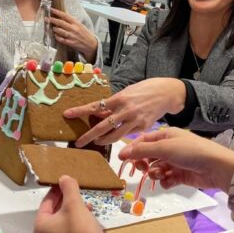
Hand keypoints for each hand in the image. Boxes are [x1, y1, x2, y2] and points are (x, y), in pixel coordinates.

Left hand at [34, 175, 106, 232]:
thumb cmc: (81, 232)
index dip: (56, 189)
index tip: (64, 181)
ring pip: (63, 221)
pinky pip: (69, 230)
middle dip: (66, 200)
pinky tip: (87, 216)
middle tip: (74, 190)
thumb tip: (64, 178)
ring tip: (84, 202)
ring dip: (73, 210)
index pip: (46, 202)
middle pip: (54, 212)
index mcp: (40, 227)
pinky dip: (76, 221)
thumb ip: (69, 188)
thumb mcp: (75, 205)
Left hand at [50, 8, 97, 61]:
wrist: (91, 44)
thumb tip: (60, 17)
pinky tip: (56, 35)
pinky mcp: (71, 43)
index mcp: (76, 23)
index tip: (52, 9)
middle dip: (53, 20)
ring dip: (55, 29)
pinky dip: (57, 37)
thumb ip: (71, 21)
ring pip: (60, 31)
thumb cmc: (84, 33)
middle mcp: (74, 29)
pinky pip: (61, 39)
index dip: (58, 12)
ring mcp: (72, 36)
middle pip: (61, 23)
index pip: (65, 16)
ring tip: (52, 28)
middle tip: (47, 18)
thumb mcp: (80, 25)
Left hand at [65, 78, 185, 146]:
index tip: (68, 114)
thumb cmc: (144, 91)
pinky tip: (115, 136)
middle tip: (78, 142)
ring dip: (103, 140)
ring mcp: (134, 120)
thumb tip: (98, 113)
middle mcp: (125, 110)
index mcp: (119, 98)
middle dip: (88, 135)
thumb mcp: (126, 93)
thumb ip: (113, 104)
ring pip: (114, 136)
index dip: (80, 111)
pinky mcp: (142, 128)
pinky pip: (126, 135)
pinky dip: (119, 136)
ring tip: (96, 142)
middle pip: (102, 126)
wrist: (165, 93)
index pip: (95, 106)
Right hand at [119, 127, 233, 191]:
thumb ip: (142, 150)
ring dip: (155, 173)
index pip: (144, 140)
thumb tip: (122, 152)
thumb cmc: (190, 151)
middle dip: (144, 163)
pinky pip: (166, 179)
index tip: (122, 159)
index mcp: (166, 135)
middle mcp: (170, 147)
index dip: (133, 149)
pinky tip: (170, 181)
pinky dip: (166, 181)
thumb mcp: (164, 147)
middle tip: (143, 168)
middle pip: (148, 156)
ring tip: (161, 174)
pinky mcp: (181, 175)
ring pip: (156, 169)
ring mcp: (175, 162)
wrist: (216, 167)